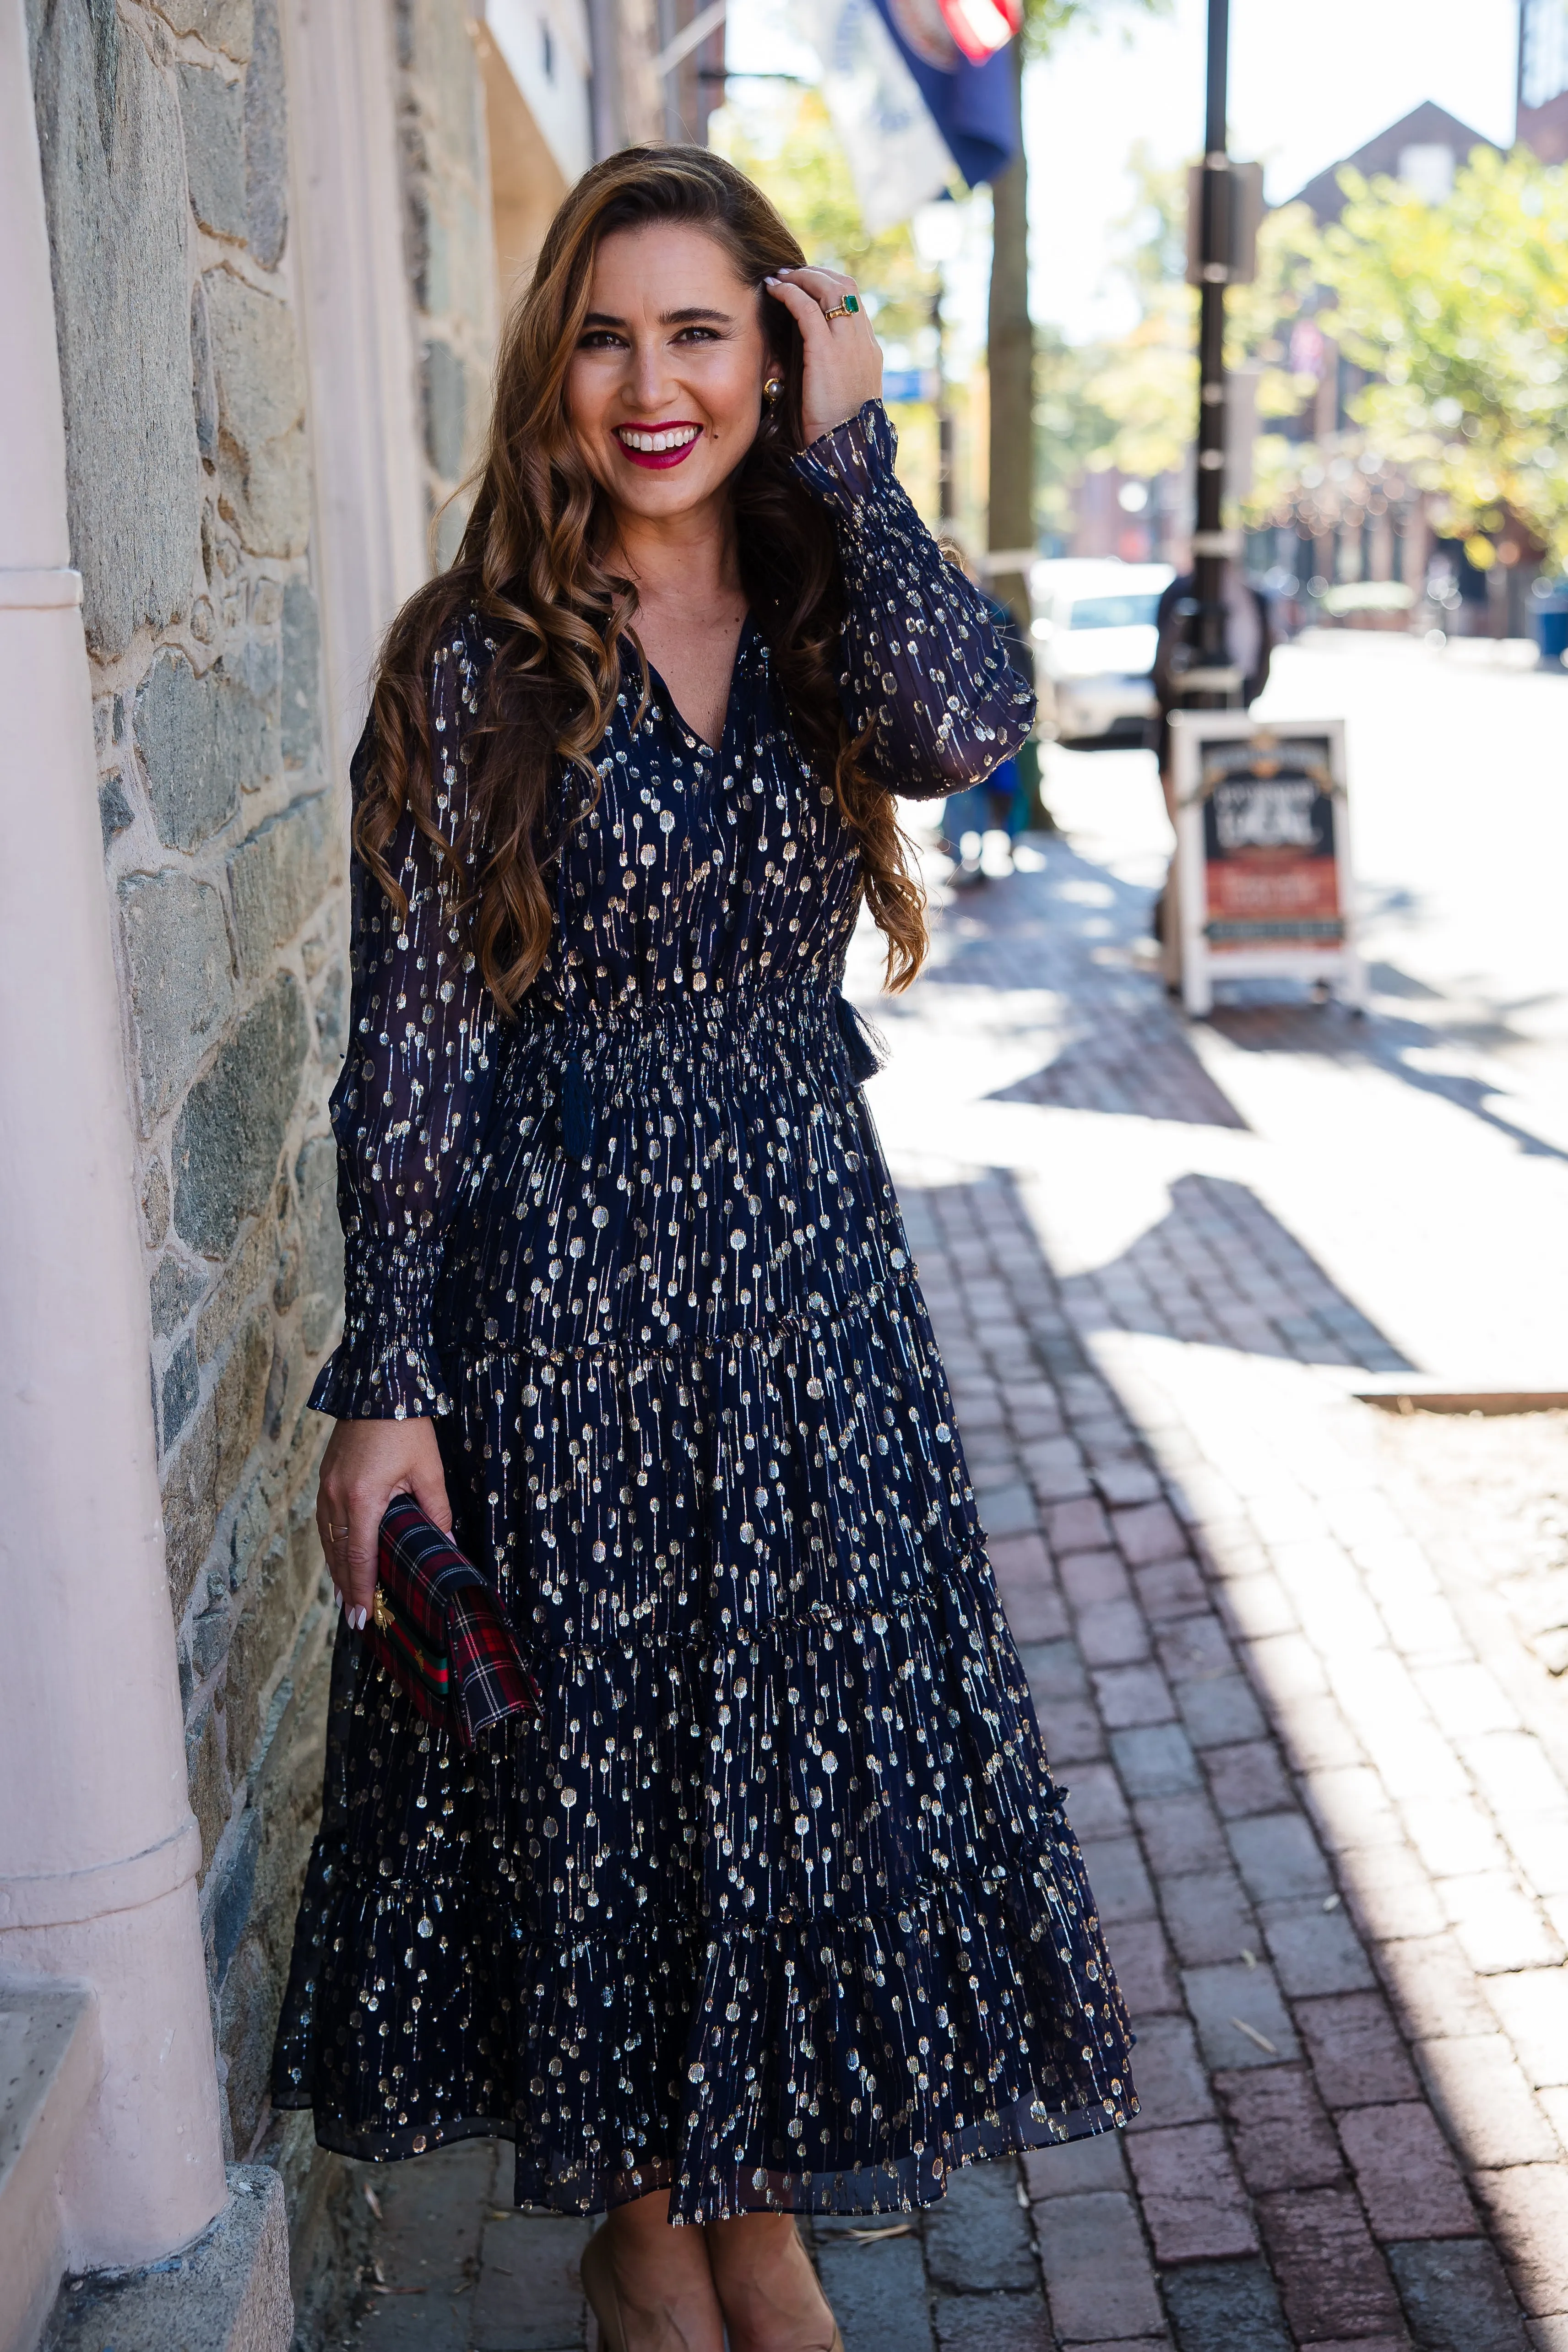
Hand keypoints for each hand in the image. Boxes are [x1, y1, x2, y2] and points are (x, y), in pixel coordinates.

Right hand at [317, 1416, 451, 1627]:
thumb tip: (447, 1544)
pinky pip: (325, 1522)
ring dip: (336, 1570)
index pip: (360, 1556)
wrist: (378, 1386)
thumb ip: (436, 1510)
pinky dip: (332, 1545)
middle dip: (347, 1589)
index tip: (364, 1617)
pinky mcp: (326, 1478)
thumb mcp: (428, 1469)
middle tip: (356, 1620)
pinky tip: (339, 1557)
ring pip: (328, 1540)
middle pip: (339, 1554)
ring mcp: (326, 1487)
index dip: (362, 1590)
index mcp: (362, 1498)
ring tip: (346, 1598)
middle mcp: (337, 1496)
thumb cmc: (406, 1426)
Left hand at [764, 266, 882, 448]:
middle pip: (845, 286)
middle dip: (817, 274)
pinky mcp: (826, 351)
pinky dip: (790, 293)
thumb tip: (810, 364)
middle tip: (791, 274)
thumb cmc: (837, 434)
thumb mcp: (841, 396)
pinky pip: (808, 307)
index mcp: (869, 351)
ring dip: (802, 277)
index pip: (854, 302)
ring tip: (779, 278)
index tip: (808, 286)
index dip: (830, 286)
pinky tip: (774, 291)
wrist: (847, 452)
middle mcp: (862, 341)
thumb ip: (834, 372)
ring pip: (829, 288)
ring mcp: (848, 344)